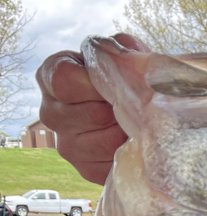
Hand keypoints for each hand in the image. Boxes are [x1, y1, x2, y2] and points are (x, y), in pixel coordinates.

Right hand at [36, 32, 145, 184]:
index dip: (95, 83)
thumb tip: (121, 56)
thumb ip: (122, 47)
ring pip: (103, 141)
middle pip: (88, 113)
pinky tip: (134, 142)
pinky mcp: (85, 168)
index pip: (63, 79)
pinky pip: (111, 163)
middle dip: (119, 110)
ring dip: (127, 132)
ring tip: (136, 122)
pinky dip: (129, 152)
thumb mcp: (126, 53)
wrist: (145, 113)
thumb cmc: (129, 77)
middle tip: (134, 106)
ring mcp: (65, 144)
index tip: (114, 83)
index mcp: (53, 76)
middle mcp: (50, 111)